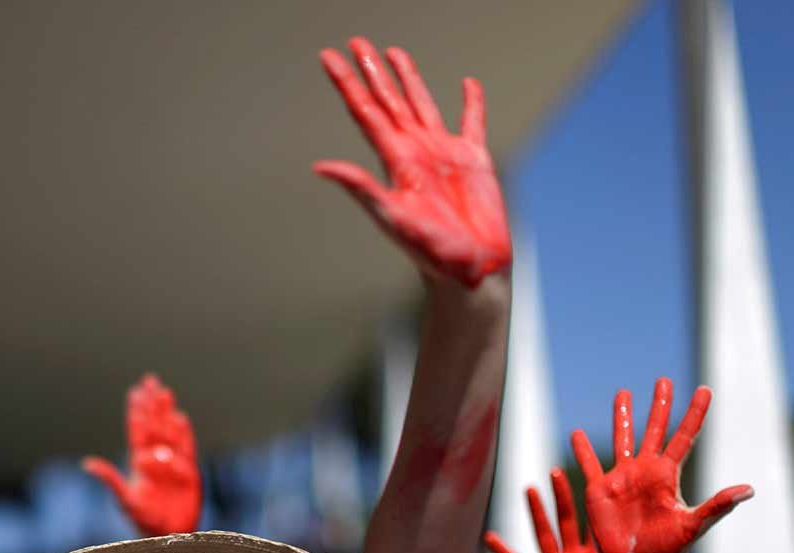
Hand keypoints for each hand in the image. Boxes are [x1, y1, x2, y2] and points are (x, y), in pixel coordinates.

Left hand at [82, 375, 201, 535]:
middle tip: (151, 381)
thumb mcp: (125, 499)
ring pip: (170, 432)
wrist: (168, 535)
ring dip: (167, 413)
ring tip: (166, 393)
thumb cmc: (144, 519)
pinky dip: (183, 434)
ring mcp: (173, 463)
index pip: (137, 431)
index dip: (137, 411)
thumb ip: (110, 479)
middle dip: (153, 404)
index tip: (135, 391)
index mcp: (139, 462)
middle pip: (155, 425)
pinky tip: (180, 418)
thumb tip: (87, 463)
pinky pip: (185, 449)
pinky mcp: (189, 472)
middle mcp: (157, 458)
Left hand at [315, 38, 509, 286]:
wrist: (469, 270)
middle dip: (372, 71)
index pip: (365, 112)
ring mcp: (443, 154)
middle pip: (388, 101)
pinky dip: (471, 102)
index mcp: (395, 160)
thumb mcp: (391, 216)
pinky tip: (467, 84)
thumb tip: (320, 167)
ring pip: (421, 105)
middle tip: (356, 41)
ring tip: (394, 52)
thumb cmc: (431, 252)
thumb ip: (360, 187)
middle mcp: (415, 152)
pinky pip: (471, 122)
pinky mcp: (473, 160)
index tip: (330, 56)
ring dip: (408, 79)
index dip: (348, 83)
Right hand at [570, 378, 752, 552]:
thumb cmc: (665, 552)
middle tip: (664, 381)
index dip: (695, 413)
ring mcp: (622, 479)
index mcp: (668, 476)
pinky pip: (590, 464)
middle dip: (659, 406)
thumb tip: (749, 489)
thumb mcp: (692, 526)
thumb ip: (716, 506)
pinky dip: (582, 450)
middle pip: (654, 430)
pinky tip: (577, 434)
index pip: (684, 437)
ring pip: (623, 439)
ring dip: (623, 417)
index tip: (705, 390)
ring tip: (624, 393)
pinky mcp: (599, 490)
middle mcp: (646, 472)